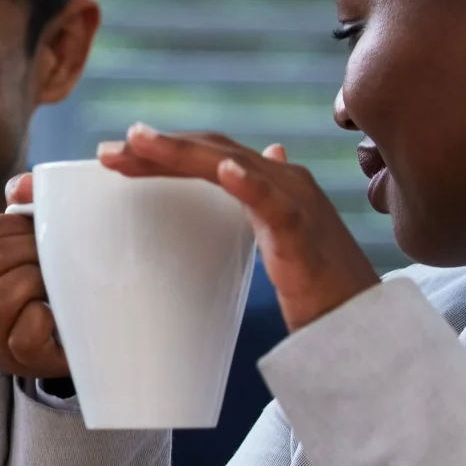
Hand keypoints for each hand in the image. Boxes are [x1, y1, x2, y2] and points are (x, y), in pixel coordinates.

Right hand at [0, 173, 70, 380]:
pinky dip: (45, 320)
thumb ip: (29, 211)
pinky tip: (59, 319)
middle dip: (32, 252)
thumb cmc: (62, 289)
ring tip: (58, 288)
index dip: (18, 226)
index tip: (46, 236)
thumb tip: (21, 186)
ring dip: (35, 284)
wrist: (94, 340)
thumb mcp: (43, 246)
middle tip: (60, 261)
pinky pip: (23, 334)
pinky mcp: (16, 360)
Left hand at [99, 125, 378, 331]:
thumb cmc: (318, 285)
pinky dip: (247, 182)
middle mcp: (284, 180)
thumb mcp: (278, 235)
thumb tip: (250, 162)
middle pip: (211, 151)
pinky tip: (222, 170)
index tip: (116, 157)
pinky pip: (272, 201)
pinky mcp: (302, 230)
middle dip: (157, 148)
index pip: (209, 154)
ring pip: (230, 164)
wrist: (360, 322)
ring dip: (182, 152)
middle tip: (106, 153)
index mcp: (272, 183)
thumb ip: (259, 200)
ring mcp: (294, 199)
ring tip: (139, 143)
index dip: (164, 150)